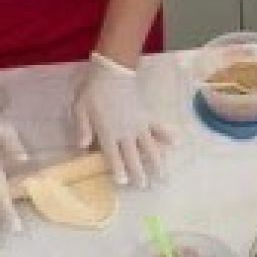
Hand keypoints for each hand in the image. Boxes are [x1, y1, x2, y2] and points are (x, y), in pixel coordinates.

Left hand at [73, 53, 173, 187]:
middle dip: (139, 172)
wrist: (112, 70)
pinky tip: (176, 143)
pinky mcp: (147, 115)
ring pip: (150, 147)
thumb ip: (82, 128)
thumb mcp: (80, 108)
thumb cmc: (93, 90)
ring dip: (157, 162)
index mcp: (108, 132)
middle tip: (144, 187)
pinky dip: (167, 135)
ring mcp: (139, 124)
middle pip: (134, 156)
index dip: (118, 170)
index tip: (123, 182)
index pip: (113, 155)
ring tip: (163, 175)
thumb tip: (82, 147)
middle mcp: (125, 132)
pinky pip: (159, 127)